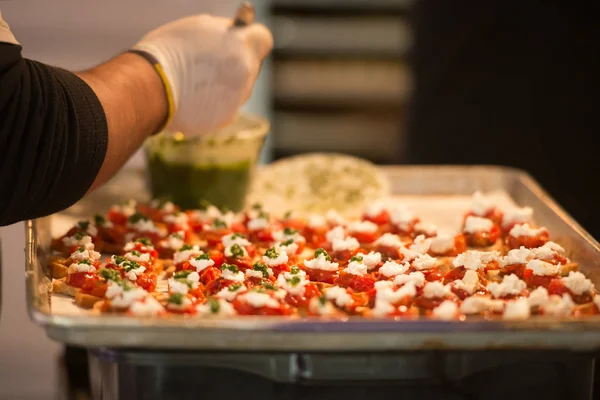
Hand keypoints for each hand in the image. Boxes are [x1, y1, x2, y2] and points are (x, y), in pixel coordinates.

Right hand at [132, 13, 272, 135]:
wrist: (150, 87)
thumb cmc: (168, 51)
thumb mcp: (199, 28)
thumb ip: (224, 33)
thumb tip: (236, 34)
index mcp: (241, 44)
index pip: (263, 39)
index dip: (252, 40)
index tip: (242, 42)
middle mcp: (245, 71)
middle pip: (251, 66)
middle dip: (236, 65)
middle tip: (212, 64)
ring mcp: (237, 97)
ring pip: (239, 90)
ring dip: (225, 87)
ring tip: (196, 82)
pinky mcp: (225, 118)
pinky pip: (225, 108)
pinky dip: (213, 105)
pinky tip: (192, 99)